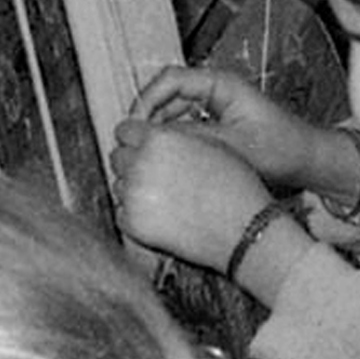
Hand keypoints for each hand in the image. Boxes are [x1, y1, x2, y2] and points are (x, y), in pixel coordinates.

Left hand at [109, 120, 277, 272]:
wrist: (242, 228)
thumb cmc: (233, 187)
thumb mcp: (208, 145)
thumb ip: (174, 138)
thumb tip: (152, 139)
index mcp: (160, 138)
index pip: (125, 130)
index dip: (136, 139)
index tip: (143, 148)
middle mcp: (141, 163)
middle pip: (117, 157)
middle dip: (132, 163)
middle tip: (154, 175)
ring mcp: (134, 195)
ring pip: (119, 185)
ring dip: (134, 189)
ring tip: (163, 198)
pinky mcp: (133, 223)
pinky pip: (122, 213)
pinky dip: (135, 214)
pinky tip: (160, 215)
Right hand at [130, 63, 353, 196]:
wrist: (307, 162)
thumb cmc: (281, 149)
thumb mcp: (233, 145)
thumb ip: (193, 139)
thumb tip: (153, 139)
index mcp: (222, 83)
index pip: (171, 79)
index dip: (147, 100)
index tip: (134, 126)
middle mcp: (216, 89)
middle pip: (167, 93)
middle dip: (148, 117)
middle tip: (133, 144)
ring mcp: (215, 105)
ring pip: (173, 111)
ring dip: (158, 130)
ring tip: (146, 155)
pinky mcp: (216, 123)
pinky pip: (184, 125)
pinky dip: (173, 140)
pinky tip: (166, 160)